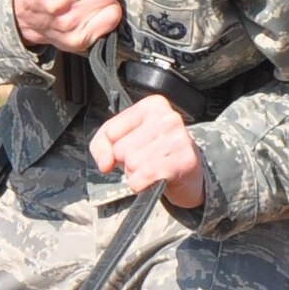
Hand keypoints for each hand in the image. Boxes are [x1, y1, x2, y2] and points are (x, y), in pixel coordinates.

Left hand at [89, 95, 206, 209]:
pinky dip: (142, 185)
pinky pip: (145, 175)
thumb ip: (101, 145)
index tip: (133, 149)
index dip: (113, 149)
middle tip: (146, 162)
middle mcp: (168, 117)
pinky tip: (156, 180)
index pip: (110, 131)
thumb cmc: (153, 155)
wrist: (187, 175)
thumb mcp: (123, 141)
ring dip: (136, 175)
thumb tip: (105, 163)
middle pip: (121, 149)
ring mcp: (179, 137)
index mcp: (152, 105)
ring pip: (133, 164)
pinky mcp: (185, 160)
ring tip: (153, 170)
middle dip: (128, 163)